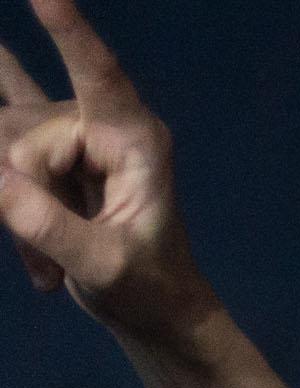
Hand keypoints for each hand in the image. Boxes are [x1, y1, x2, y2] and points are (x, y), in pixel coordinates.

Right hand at [0, 0, 212, 346]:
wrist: (153, 309)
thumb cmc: (148, 290)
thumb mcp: (103, 267)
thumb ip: (47, 225)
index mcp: (136, 140)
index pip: (97, 75)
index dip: (69, 33)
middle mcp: (102, 123)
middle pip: (23, 137)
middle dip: (24, 202)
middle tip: (51, 267)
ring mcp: (72, 132)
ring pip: (2, 147)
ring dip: (14, 212)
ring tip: (47, 263)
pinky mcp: (47, 149)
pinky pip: (3, 111)